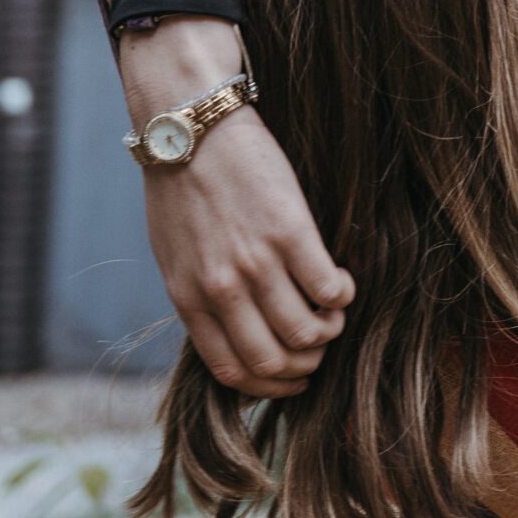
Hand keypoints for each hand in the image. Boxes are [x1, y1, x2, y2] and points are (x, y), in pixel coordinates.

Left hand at [120, 17, 354, 398]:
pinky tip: (342, 282)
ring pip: (307, 332)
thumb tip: (232, 330)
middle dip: (305, 365)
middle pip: (274, 361)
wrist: (193, 131)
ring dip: (329, 331)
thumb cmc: (181, 190)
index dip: (271, 386)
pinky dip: (343, 296)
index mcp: (190, 299)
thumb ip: (200, 297)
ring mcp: (257, 263)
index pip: (234, 372)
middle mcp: (223, 290)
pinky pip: (329, 289)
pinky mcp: (290, 233)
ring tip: (334, 311)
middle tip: (319, 345)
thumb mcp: (174, 255)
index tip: (293, 377)